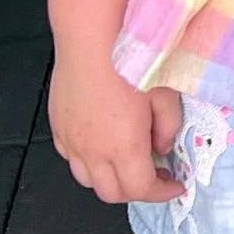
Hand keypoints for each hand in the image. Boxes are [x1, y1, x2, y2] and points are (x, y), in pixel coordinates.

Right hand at [50, 56, 180, 203]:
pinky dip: (89, 162)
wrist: (92, 39)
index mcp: (124, 148)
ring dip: (110, 179)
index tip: (176, 185)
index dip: (162, 193)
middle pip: (111, 193)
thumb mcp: (166, 94)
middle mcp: (93, 153)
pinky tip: (103, 143)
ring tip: (129, 161)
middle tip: (155, 175)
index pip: (141, 189)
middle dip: (136, 191)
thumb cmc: (133, 62)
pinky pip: (72, 158)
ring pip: (87, 180)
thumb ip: (168, 127)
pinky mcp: (58, 128)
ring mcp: (71, 142)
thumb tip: (162, 148)